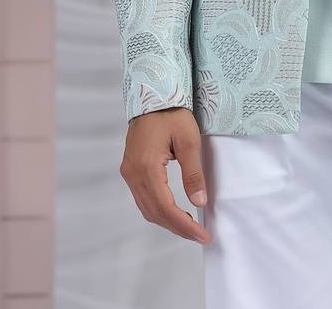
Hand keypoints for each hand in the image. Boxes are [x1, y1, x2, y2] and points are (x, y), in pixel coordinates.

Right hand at [120, 107, 211, 244]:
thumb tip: (200, 202)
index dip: (184, 225)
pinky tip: (174, 211)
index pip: (166, 207)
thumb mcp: (189, 140)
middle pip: (154, 212)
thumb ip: (193, 173)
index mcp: (146, 168)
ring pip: (146, 208)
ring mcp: (129, 173)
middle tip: (200, 235)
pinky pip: (143, 198)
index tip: (203, 235)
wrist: (153, 96)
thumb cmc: (172, 114)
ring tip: (190, 227)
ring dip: (167, 221)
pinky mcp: (130, 170)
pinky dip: (159, 210)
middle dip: (178, 227)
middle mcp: (133, 174)